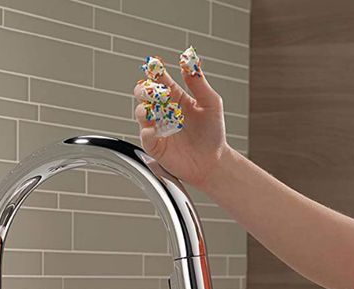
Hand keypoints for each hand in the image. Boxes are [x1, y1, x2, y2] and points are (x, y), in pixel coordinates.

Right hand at [133, 59, 229, 190]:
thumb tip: (188, 61)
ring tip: (156, 111)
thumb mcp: (211, 103)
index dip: (156, 72)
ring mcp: (158, 128)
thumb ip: (198, 82)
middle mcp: (164, 111)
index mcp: (177, 98)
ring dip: (144, 109)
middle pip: (144, 94)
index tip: (155, 66)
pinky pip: (144, 136)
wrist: (212, 162)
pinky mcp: (155, 146)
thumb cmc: (213, 134)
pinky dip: (147, 132)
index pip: (161, 80)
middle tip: (154, 91)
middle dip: (145, 89)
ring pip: (140, 112)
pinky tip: (155, 130)